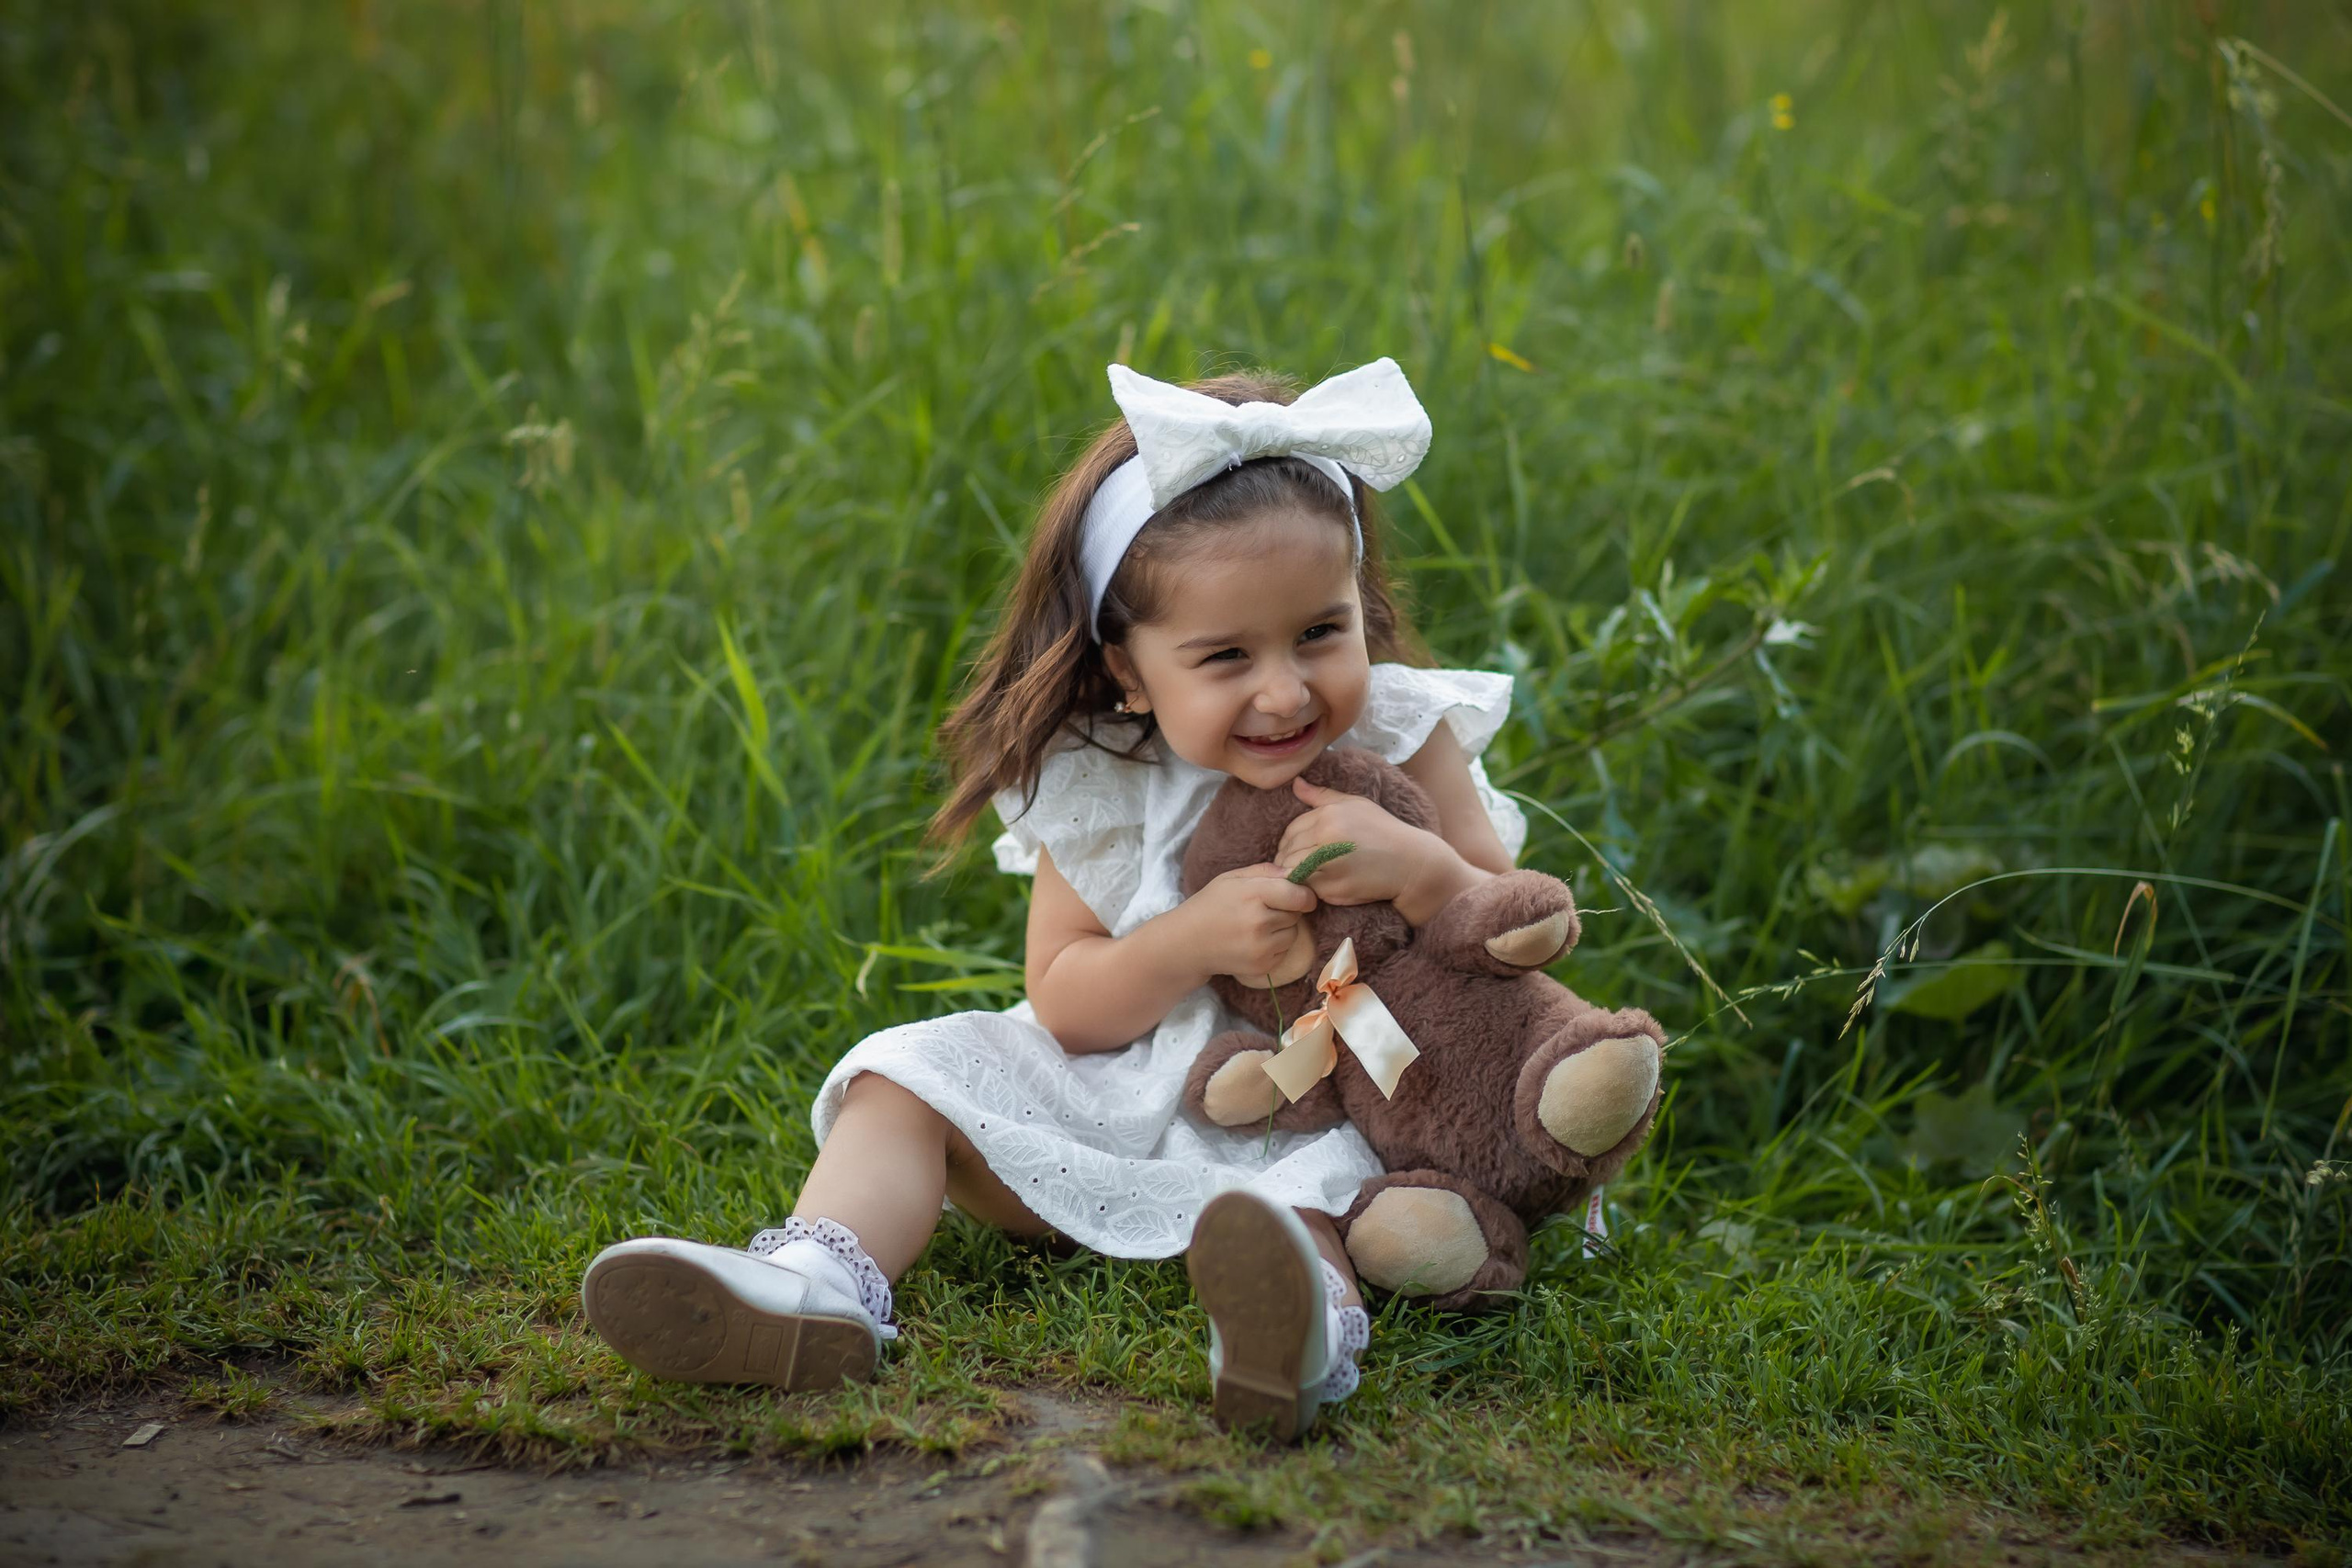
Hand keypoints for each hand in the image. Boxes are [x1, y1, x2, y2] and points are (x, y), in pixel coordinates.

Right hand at [1173, 863, 1319, 984]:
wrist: (1188, 943)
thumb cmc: (1211, 905)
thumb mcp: (1232, 878)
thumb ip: (1266, 871)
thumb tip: (1296, 873)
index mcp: (1252, 894)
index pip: (1299, 896)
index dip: (1304, 895)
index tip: (1301, 896)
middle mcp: (1259, 922)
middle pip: (1296, 914)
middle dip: (1287, 910)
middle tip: (1264, 909)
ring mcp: (1261, 947)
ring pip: (1293, 933)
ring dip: (1283, 929)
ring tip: (1258, 926)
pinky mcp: (1262, 966)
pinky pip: (1284, 951)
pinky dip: (1276, 946)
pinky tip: (1255, 941)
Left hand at [1275, 778, 1448, 907]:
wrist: (1410, 863)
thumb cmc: (1383, 830)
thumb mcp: (1355, 804)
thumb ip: (1321, 796)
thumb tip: (1294, 783)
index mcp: (1328, 816)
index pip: (1290, 830)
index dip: (1290, 841)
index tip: (1298, 849)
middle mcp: (1326, 839)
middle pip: (1288, 851)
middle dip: (1289, 858)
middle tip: (1301, 864)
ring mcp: (1328, 865)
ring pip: (1292, 870)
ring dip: (1296, 874)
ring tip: (1309, 874)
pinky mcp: (1333, 889)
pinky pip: (1306, 888)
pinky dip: (1307, 888)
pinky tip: (1319, 885)